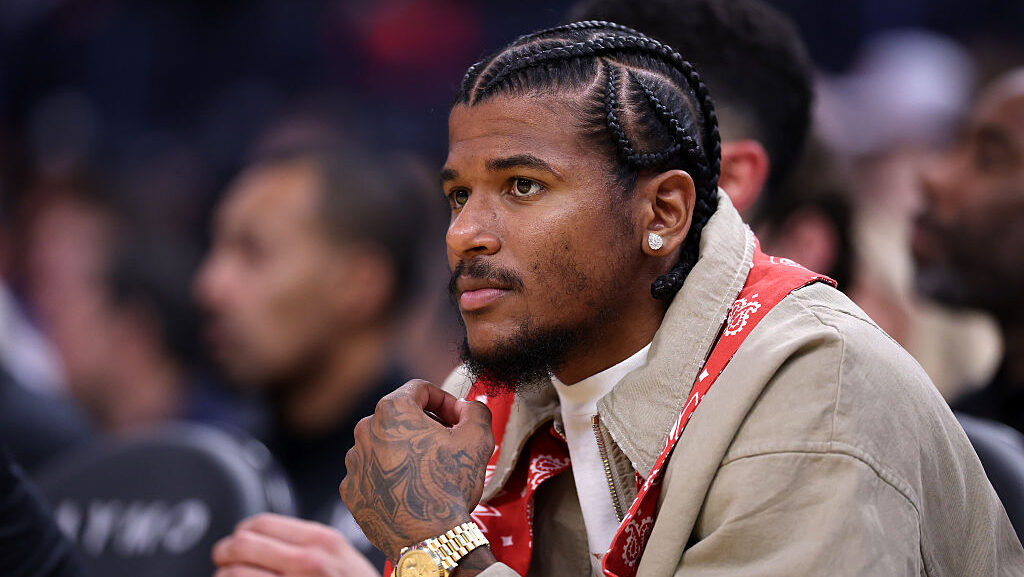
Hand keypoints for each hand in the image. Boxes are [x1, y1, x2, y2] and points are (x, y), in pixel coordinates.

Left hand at [212, 513, 380, 576]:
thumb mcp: (343, 557)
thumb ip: (312, 544)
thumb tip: (263, 536)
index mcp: (321, 541)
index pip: (260, 524)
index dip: (241, 533)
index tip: (237, 543)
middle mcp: (307, 563)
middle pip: (241, 545)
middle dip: (224, 553)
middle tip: (222, 560)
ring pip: (232, 574)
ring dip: (224, 576)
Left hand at [339, 380, 493, 561]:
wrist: (429, 539)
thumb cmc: (450, 485)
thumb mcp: (477, 438)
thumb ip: (475, 411)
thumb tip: (468, 407)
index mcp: (392, 410)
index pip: (420, 390)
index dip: (445, 400)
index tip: (457, 418)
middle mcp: (365, 430)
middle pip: (400, 417)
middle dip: (425, 426)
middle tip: (447, 445)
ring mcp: (355, 461)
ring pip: (384, 444)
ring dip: (405, 451)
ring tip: (428, 471)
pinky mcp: (351, 489)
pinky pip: (372, 472)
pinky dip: (390, 475)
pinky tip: (409, 489)